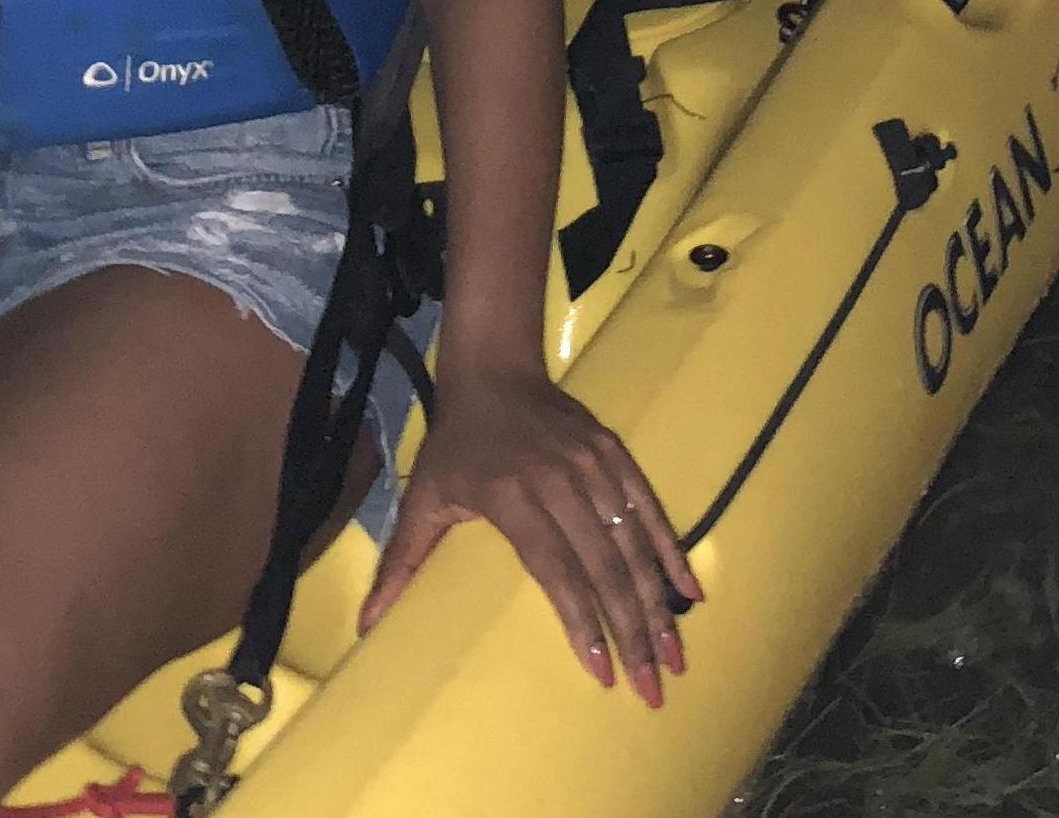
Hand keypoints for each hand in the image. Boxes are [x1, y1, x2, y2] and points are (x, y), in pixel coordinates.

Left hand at [357, 362, 700, 705]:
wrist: (493, 369)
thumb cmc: (456, 444)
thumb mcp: (424, 499)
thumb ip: (402, 563)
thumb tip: (366, 626)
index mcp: (513, 497)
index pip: (557, 569)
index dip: (582, 622)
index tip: (603, 672)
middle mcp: (559, 481)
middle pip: (604, 566)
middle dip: (632, 631)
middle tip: (652, 689)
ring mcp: (592, 464)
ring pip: (633, 542)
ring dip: (659, 602)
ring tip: (675, 657)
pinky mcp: (614, 452)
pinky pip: (649, 506)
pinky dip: (671, 549)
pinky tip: (692, 591)